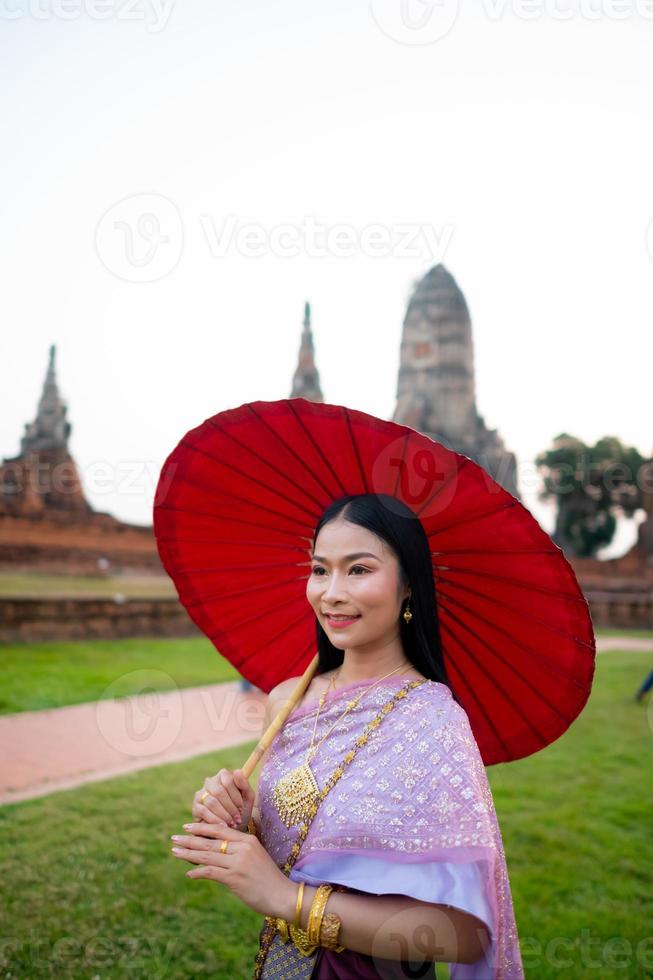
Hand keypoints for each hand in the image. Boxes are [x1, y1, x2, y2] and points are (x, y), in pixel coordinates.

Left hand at [170, 821, 294, 918]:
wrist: (282, 894)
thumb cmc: (268, 878)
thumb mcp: (256, 857)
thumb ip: (239, 851)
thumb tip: (219, 852)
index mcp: (248, 840)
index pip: (220, 830)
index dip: (202, 828)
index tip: (187, 826)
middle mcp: (242, 848)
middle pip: (210, 841)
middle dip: (190, 839)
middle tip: (174, 838)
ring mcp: (238, 862)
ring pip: (208, 855)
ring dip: (189, 854)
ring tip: (175, 851)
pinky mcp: (235, 878)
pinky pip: (211, 872)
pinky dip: (198, 872)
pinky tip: (188, 874)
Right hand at [192, 767, 254, 830]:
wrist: (233, 828)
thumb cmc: (241, 810)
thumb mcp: (247, 797)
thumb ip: (244, 784)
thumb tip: (237, 770)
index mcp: (223, 775)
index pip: (228, 780)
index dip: (235, 796)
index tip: (241, 808)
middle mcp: (210, 782)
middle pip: (219, 791)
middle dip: (230, 807)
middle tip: (237, 818)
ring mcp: (201, 794)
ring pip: (211, 802)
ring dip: (224, 815)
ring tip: (232, 823)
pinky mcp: (195, 807)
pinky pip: (204, 811)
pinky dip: (215, 820)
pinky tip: (222, 825)